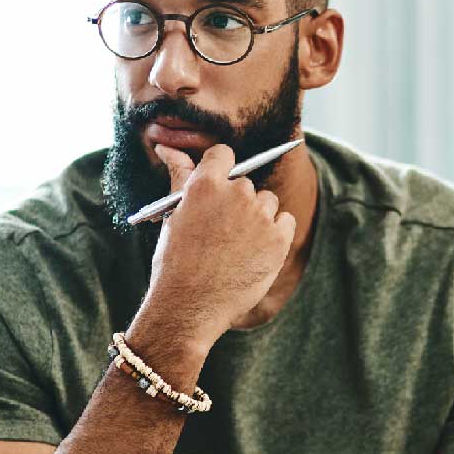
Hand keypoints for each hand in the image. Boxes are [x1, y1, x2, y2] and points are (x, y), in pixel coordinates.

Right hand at [144, 143, 295, 346]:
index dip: (220, 171)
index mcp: (205, 185)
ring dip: (256, 218)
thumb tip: (167, 146)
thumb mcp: (174, 216)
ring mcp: (260, 216)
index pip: (223, 154)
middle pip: (245, 184)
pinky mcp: (279, 238)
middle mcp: (236, 194)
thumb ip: (179, 176)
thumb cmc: (175, 263)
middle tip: (221, 232)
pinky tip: (255, 252)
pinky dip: (275, 233)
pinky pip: (286, 221)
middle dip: (236, 203)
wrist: (189, 307)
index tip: (218, 189)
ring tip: (237, 247)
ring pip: (267, 202)